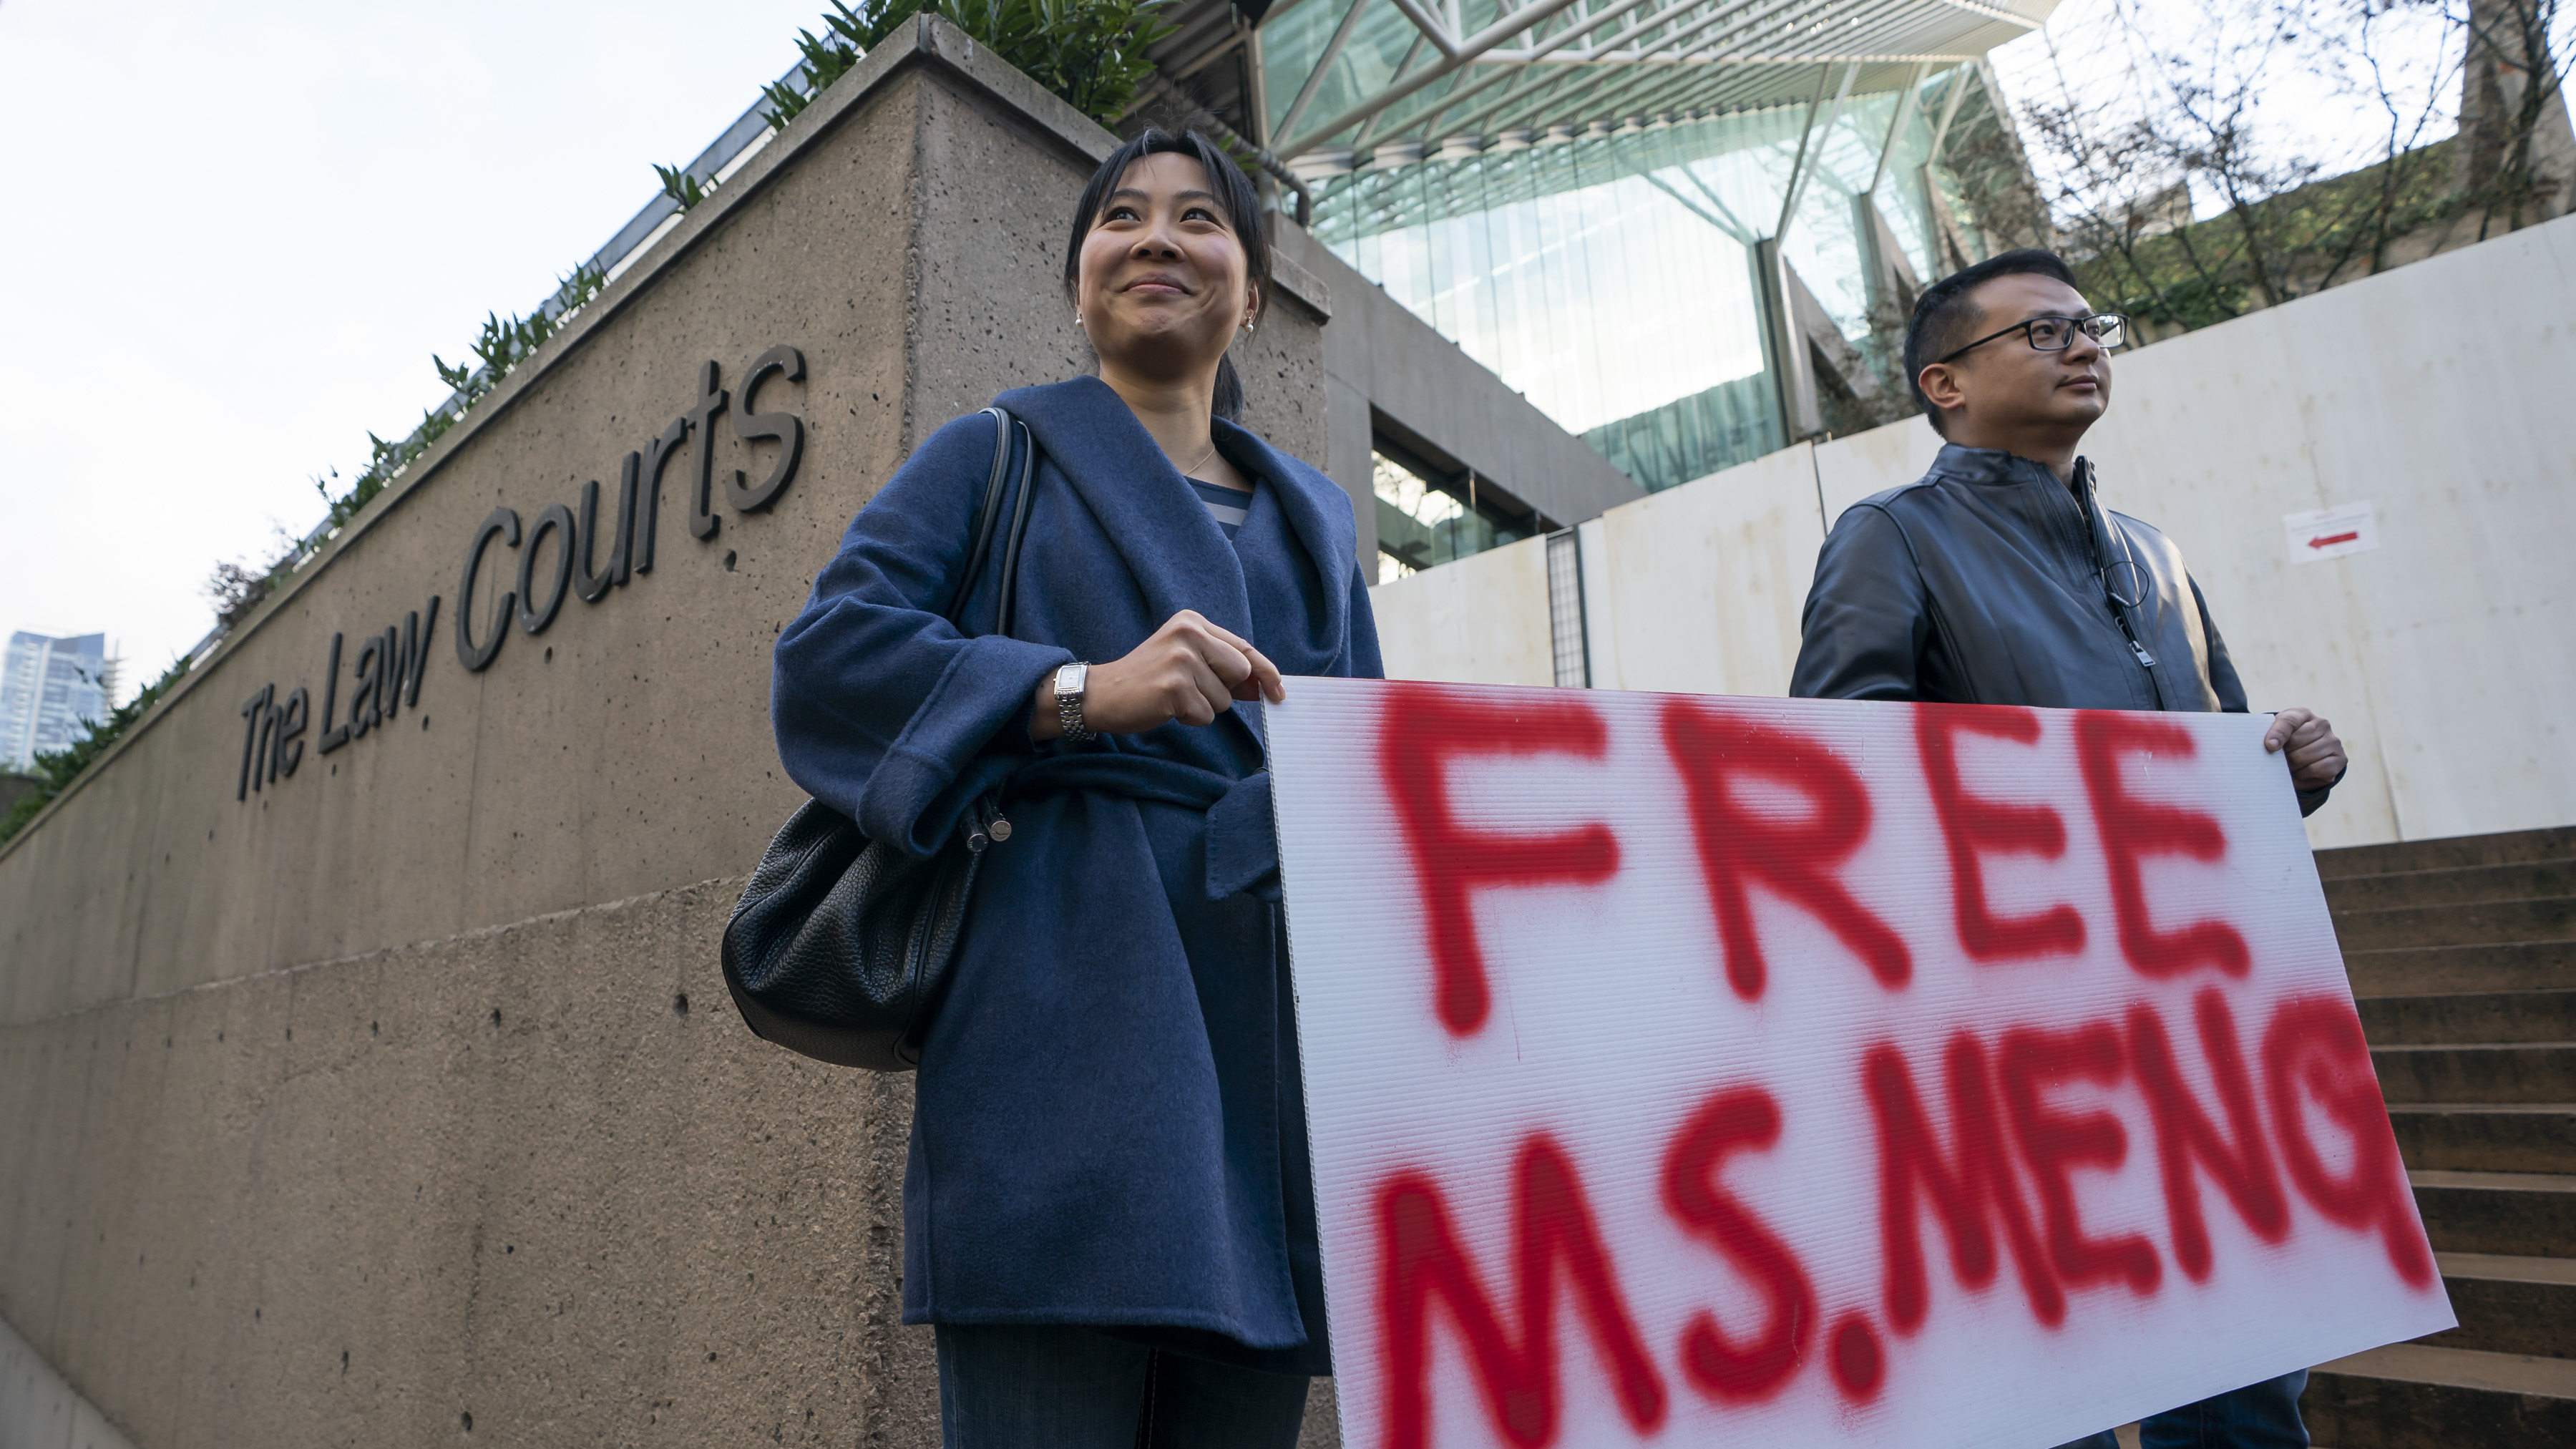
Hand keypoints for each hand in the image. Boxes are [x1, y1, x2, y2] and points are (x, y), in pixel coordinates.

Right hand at [1030, 610, 1284, 740]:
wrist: (1102, 694)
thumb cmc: (1148, 680)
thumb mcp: (1186, 660)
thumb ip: (1223, 667)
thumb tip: (1266, 685)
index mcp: (1192, 621)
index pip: (1244, 647)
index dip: (1265, 671)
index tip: (1279, 690)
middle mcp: (1189, 633)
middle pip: (1241, 673)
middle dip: (1223, 691)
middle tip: (1189, 689)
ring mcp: (1181, 659)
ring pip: (1224, 699)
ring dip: (1203, 707)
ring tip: (1173, 697)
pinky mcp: (1174, 687)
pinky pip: (1205, 715)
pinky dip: (1189, 719)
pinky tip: (1166, 707)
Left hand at [2264, 708, 2346, 793]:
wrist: (2303, 757)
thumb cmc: (2285, 743)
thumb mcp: (2274, 733)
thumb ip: (2272, 734)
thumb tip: (2272, 745)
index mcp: (2302, 714)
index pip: (2288, 721)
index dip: (2278, 734)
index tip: (2270, 746)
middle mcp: (2322, 724)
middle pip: (2295, 743)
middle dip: (2283, 755)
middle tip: (2280, 760)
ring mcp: (2334, 741)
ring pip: (2304, 758)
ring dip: (2292, 767)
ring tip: (2289, 767)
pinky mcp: (2340, 759)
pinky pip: (2317, 769)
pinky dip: (2304, 775)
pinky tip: (2300, 773)